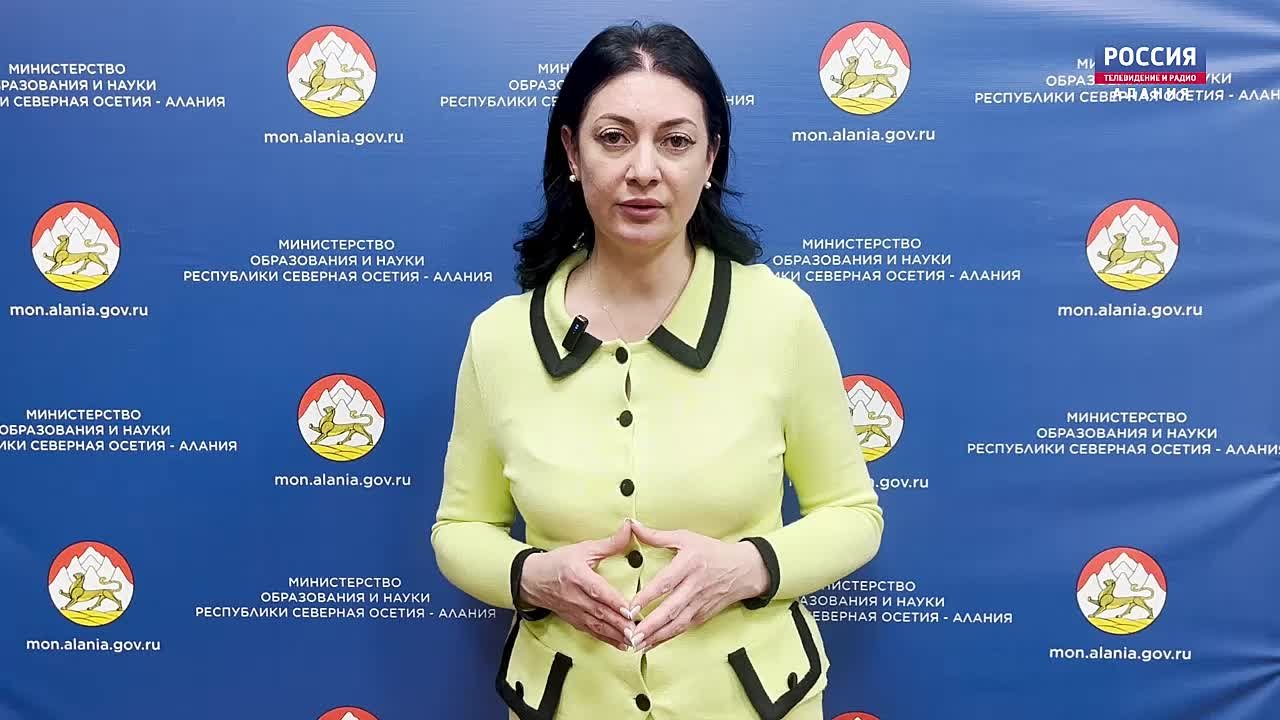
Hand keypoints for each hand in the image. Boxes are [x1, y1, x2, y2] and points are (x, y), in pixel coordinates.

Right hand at [518, 520, 637, 650]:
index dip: (613, 601)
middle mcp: (575, 596)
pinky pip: (592, 632)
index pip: (597, 590)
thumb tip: (629, 528)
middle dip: (619, 623)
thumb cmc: (558, 562)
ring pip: (597, 625)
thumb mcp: (583, 549)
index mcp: (577, 576)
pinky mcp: (574, 620)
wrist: (532, 579)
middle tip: (637, 631)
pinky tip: (621, 644)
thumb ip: (609, 543)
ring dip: (616, 634)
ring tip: (633, 640)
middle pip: (600, 612)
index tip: (629, 609)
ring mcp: (574, 611)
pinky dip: (607, 639)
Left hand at [626, 521, 768, 652]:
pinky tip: (652, 643)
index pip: (666, 583)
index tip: (631, 607)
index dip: (648, 596)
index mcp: (690, 564)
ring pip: (677, 623)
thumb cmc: (712, 552)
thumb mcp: (686, 538)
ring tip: (637, 644)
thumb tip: (633, 526)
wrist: (743, 569)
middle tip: (631, 634)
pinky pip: (683, 629)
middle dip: (651, 624)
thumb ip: (657, 536)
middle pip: (671, 609)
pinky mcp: (703, 615)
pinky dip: (667, 638)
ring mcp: (700, 603)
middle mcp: (695, 586)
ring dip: (657, 636)